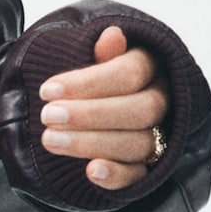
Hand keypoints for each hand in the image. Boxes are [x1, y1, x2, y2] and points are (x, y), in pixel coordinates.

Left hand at [39, 24, 167, 188]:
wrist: (89, 114)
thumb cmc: (90, 82)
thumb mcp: (92, 61)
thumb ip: (102, 54)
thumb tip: (112, 35)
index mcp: (151, 67)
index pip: (131, 72)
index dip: (89, 82)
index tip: (48, 90)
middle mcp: (162, 102)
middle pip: (141, 109)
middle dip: (90, 114)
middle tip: (48, 116)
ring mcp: (158, 137)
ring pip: (138, 143)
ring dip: (91, 143)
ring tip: (49, 140)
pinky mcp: (146, 169)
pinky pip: (139, 176)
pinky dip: (116, 176)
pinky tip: (90, 171)